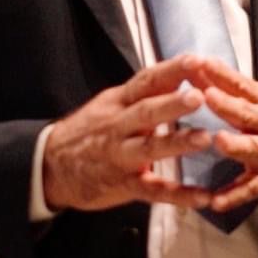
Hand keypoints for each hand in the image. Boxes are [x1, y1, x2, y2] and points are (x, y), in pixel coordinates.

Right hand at [42, 53, 217, 212]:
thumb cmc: (91, 131)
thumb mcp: (112, 104)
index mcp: (118, 103)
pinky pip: (153, 191)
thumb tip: (183, 71)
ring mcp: (121, 157)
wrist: (52, 166)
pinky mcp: (124, 185)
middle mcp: (118, 127)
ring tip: (204, 138)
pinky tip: (204, 197)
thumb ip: (146, 92)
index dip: (171, 70)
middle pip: (146, 112)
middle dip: (172, 104)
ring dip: (177, 143)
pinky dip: (179, 195)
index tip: (197, 61)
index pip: (146, 81)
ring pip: (149, 149)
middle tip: (200, 96)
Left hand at [185, 56, 257, 214]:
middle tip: (208, 96)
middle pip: (246, 113)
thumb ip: (234, 86)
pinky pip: (252, 189)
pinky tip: (216, 203)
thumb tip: (199, 66)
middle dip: (227, 105)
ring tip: (221, 142)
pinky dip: (234, 196)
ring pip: (253, 149)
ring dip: (237, 145)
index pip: (241, 85)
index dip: (222, 74)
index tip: (201, 63)